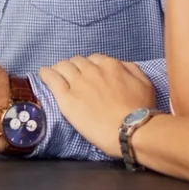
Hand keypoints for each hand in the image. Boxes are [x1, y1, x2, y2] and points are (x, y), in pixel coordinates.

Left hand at [37, 54, 157, 155]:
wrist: (131, 130)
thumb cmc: (142, 111)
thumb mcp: (144, 83)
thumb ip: (131, 69)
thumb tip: (120, 65)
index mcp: (110, 65)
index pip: (94, 59)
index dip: (90, 67)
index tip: (89, 76)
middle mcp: (92, 70)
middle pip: (76, 61)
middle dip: (75, 68)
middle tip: (74, 79)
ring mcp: (77, 83)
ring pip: (62, 66)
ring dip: (60, 69)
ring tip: (57, 75)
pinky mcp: (66, 97)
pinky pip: (51, 78)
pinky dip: (46, 74)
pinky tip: (44, 74)